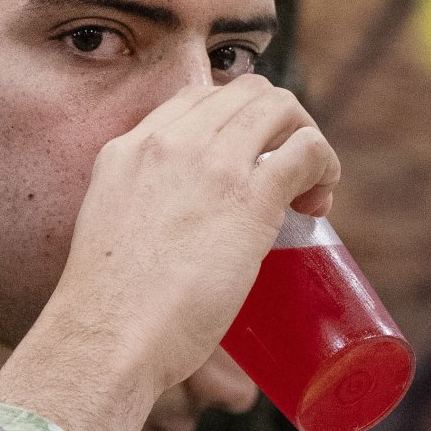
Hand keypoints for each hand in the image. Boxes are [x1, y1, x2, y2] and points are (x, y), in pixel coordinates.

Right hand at [0, 76, 340, 430]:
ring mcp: (209, 164)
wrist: (105, 337)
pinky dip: (325, 165)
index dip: (234, 124)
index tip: (245, 166)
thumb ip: (137, 220)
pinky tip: (319, 201)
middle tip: (287, 180)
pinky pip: (307, 149)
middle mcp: (167, 142)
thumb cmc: (106, 314)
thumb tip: (168, 254)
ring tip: (309, 192)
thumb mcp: (108, 235)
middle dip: (277, 125)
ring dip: (307, 139)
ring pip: (281, 108)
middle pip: (245, 93)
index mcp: (127, 149)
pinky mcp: (249, 197)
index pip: (195, 99)